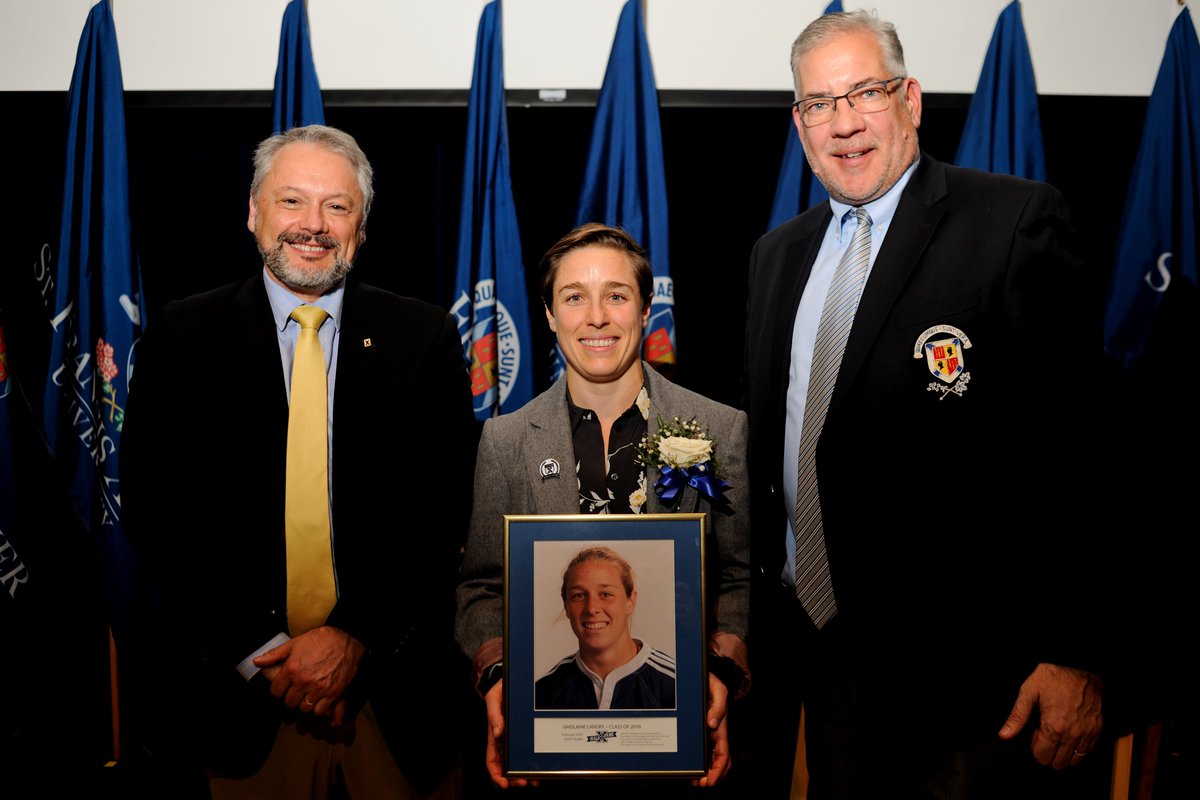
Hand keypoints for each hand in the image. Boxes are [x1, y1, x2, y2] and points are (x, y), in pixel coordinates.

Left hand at [254, 626, 365, 721]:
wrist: (348, 639)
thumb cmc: (321, 639)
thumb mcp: (295, 643)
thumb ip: (275, 654)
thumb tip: (257, 662)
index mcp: (292, 669)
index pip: (276, 691)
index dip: (279, 689)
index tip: (284, 686)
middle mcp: (303, 681)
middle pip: (289, 701)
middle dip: (291, 696)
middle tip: (297, 689)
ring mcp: (319, 688)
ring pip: (303, 708)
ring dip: (304, 702)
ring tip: (308, 694)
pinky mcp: (333, 693)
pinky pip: (319, 710)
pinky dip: (318, 707)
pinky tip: (319, 698)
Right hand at [483, 679, 533, 787]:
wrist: (513, 679)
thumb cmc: (500, 688)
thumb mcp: (494, 697)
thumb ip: (494, 714)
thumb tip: (498, 732)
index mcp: (494, 733)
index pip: (492, 760)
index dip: (496, 774)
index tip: (504, 782)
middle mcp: (504, 738)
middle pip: (506, 765)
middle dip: (513, 778)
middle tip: (523, 782)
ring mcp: (515, 737)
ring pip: (518, 761)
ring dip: (524, 772)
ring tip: (534, 779)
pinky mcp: (525, 732)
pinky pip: (528, 749)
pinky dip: (533, 760)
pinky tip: (540, 766)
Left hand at [693, 672, 730, 786]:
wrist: (704, 675)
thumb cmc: (712, 681)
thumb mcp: (717, 688)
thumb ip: (718, 705)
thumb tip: (713, 723)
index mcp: (721, 725)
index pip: (723, 754)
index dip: (718, 770)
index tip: (709, 781)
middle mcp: (716, 732)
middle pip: (719, 761)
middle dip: (711, 775)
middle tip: (699, 783)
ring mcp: (708, 732)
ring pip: (711, 758)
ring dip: (705, 771)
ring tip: (694, 779)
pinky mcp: (700, 729)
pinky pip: (702, 749)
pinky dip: (699, 761)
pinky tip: (691, 766)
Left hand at [998, 662, 1101, 768]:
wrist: (1080, 666)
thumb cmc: (1054, 677)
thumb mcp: (1029, 692)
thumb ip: (1017, 716)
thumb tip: (1004, 735)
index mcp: (1054, 728)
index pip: (1042, 757)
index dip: (1035, 747)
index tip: (1036, 732)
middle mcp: (1072, 735)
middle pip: (1058, 763)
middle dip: (1048, 753)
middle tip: (1046, 734)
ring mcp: (1087, 734)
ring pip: (1074, 761)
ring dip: (1064, 753)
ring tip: (1058, 734)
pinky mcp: (1097, 730)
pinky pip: (1087, 751)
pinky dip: (1078, 748)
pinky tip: (1070, 733)